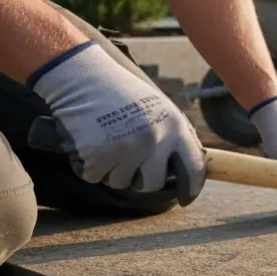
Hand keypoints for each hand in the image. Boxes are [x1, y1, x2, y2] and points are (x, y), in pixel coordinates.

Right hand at [30, 42, 205, 201]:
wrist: (82, 77)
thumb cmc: (120, 92)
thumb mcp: (158, 107)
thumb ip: (172, 135)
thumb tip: (187, 166)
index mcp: (174, 126)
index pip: (194, 166)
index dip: (191, 187)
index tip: (186, 198)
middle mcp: (154, 139)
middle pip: (153, 184)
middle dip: (140, 180)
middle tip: (127, 163)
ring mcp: (127, 148)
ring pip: (120, 182)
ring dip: (111, 169)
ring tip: (105, 140)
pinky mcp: (98, 155)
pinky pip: (94, 176)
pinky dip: (88, 165)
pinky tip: (88, 140)